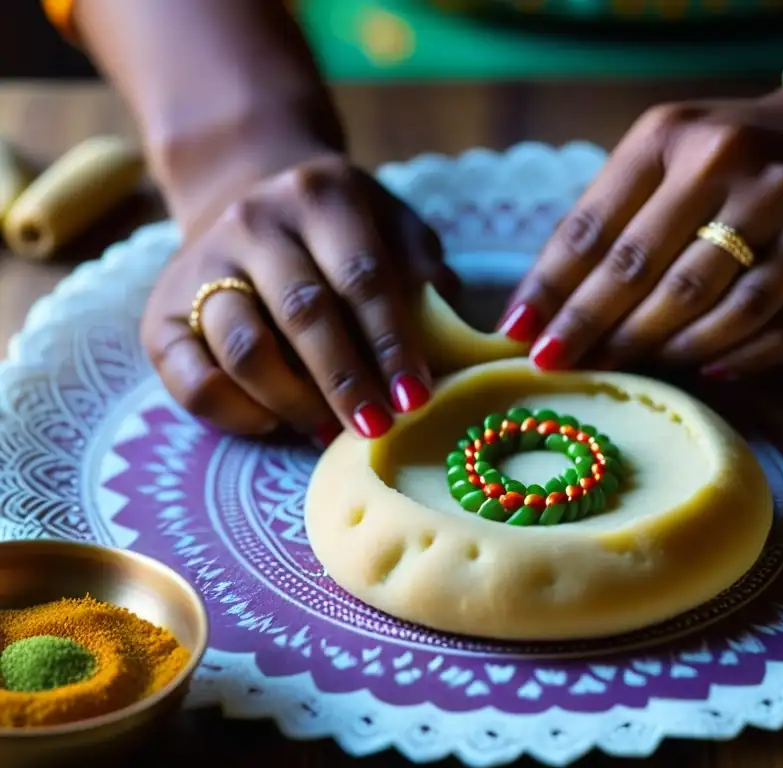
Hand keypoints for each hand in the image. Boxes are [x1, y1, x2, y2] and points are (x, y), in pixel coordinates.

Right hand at [141, 154, 455, 438]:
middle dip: (345, 382)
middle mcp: (253, 222)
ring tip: (329, 432)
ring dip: (293, 402)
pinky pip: (192, 380)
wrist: (249, 198)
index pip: (362, 278)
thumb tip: (454, 323)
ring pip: (243, 349)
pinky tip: (276, 424)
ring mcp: (200, 267)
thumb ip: (422, 266)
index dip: (391, 343)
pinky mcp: (160, 315)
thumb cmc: (342, 233)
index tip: (416, 399)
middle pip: (302, 314)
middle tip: (377, 429)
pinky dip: (236, 413)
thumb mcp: (392, 226)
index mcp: (321, 197)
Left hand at [500, 49, 782, 377]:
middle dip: (589, 327)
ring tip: (623, 365)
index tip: (517, 332)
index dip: (550, 286)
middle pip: (643, 271)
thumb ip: (619, 211)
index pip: (594, 226)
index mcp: (673, 136)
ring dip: (657, 346)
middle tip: (556, 365)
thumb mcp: (674, 147)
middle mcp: (734, 164)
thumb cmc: (742, 149)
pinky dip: (736, 356)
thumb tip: (550, 301)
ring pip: (710, 306)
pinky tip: (704, 369)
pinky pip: (778, 328)